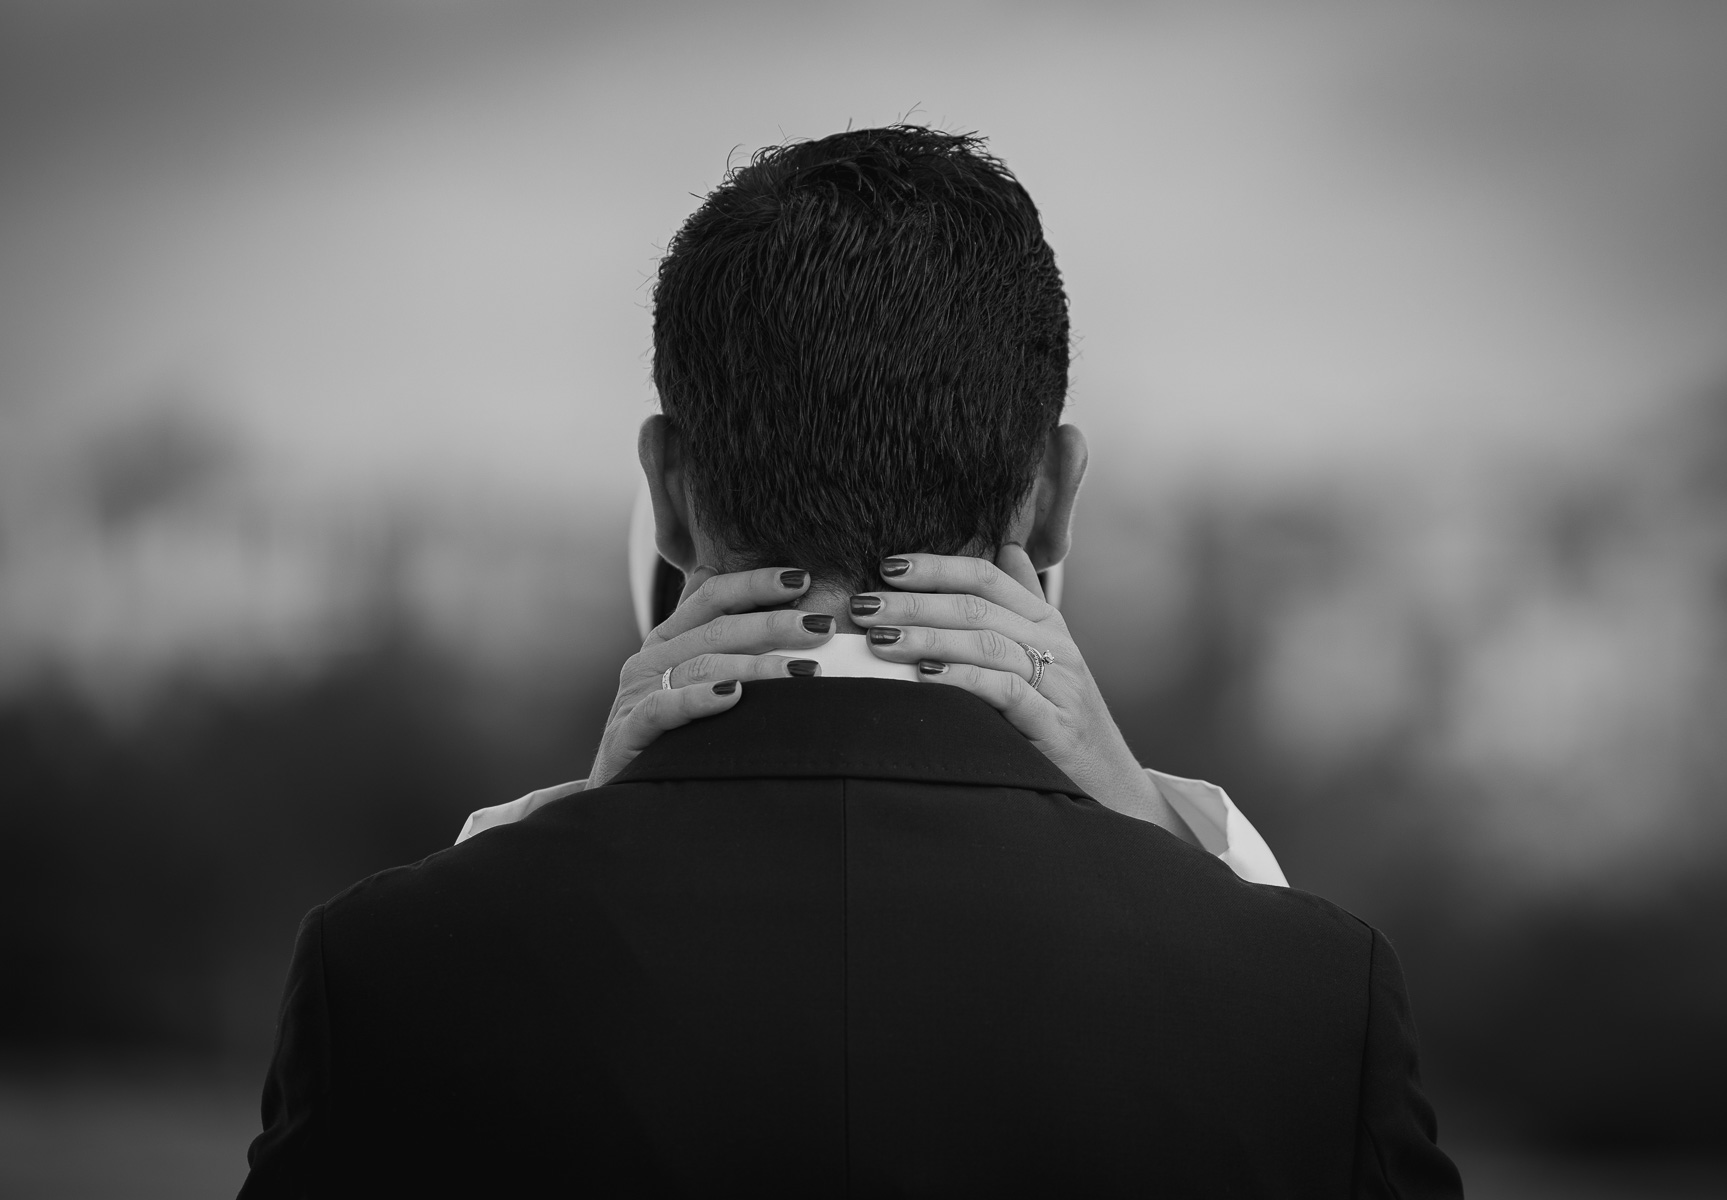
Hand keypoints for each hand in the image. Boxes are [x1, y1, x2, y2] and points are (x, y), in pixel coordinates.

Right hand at [588, 565, 834, 787]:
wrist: (619, 797)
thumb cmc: (666, 737)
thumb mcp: (686, 681)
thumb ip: (710, 637)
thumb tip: (725, 582)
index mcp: (667, 640)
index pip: (712, 596)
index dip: (755, 583)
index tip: (801, 578)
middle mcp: (651, 660)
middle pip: (717, 628)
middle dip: (774, 623)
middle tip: (821, 626)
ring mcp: (637, 694)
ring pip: (702, 665)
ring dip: (757, 666)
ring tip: (803, 671)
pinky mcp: (629, 732)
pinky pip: (665, 708)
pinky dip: (700, 699)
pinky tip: (734, 696)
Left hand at [848, 546, 1195, 840]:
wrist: (1113, 788)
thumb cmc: (1065, 720)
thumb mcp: (1049, 657)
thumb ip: (1023, 603)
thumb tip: (1008, 548)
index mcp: (1047, 624)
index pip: (988, 577)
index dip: (937, 567)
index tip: (887, 567)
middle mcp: (1056, 647)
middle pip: (979, 607)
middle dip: (916, 602)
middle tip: (864, 606)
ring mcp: (1058, 686)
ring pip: (988, 643)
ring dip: (928, 636)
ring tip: (880, 639)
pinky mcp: (1055, 727)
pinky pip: (1005, 691)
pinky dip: (962, 678)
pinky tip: (924, 676)